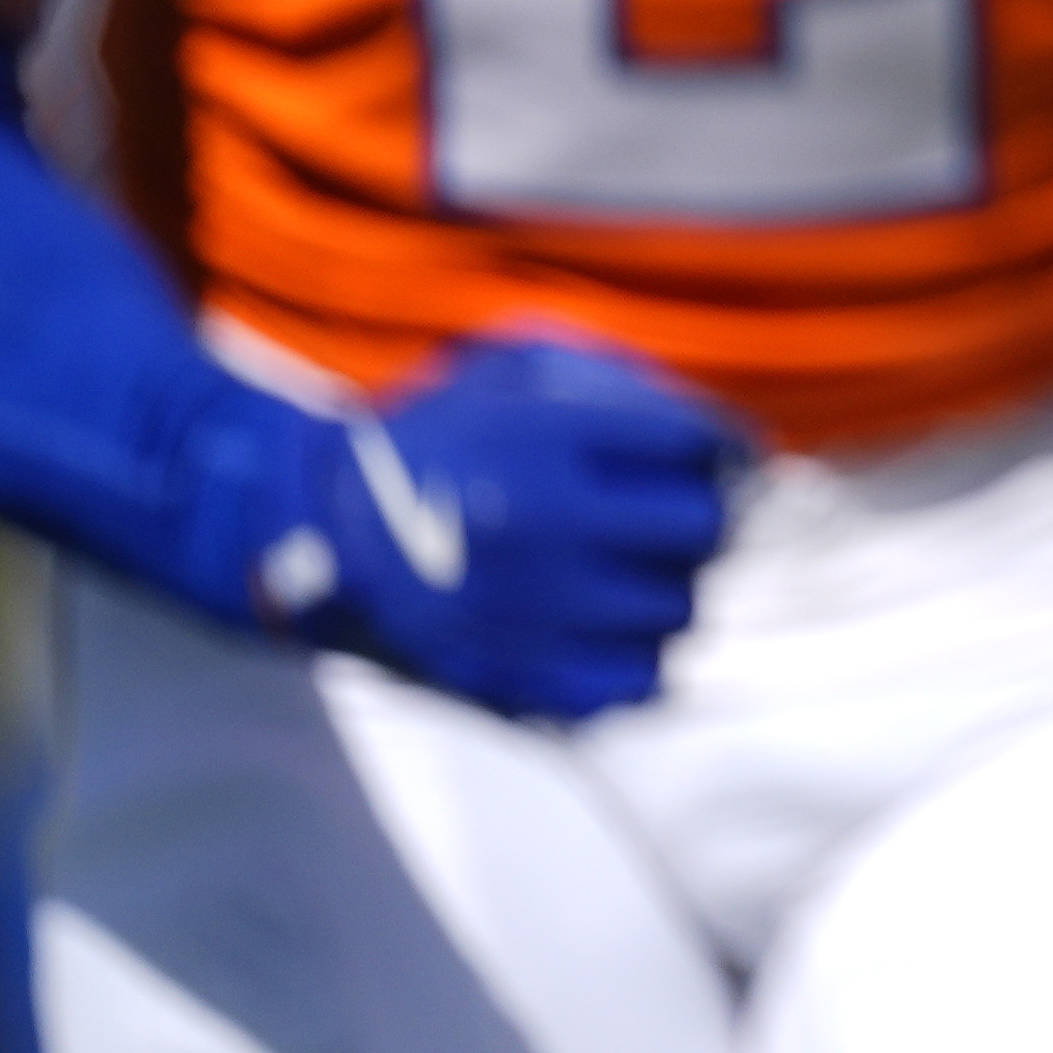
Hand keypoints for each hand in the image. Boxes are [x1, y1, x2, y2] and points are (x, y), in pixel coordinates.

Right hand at [183, 339, 741, 723]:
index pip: (695, 444)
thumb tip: (724, 435)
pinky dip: (640, 655)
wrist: (328, 532)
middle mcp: (543, 526)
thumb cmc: (439, 442)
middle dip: (702, 518)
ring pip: (679, 610)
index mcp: (542, 440)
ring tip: (631, 568)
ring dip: (671, 586)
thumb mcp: (514, 371)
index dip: (724, 448)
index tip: (724, 457)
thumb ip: (620, 384)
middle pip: (702, 532)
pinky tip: (614, 624)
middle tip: (680, 515)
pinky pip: (637, 681)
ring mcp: (531, 611)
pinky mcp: (517, 678)